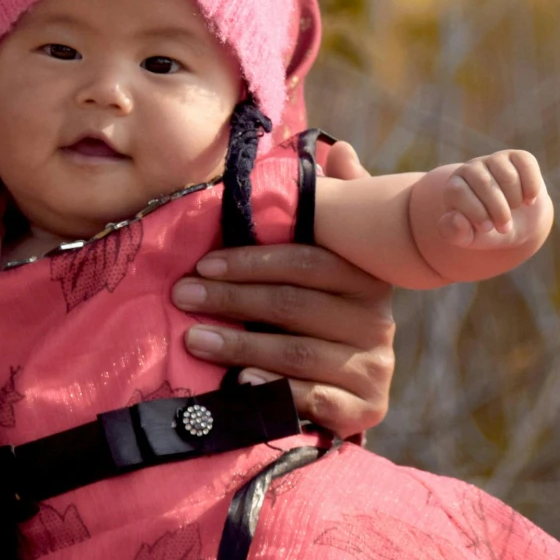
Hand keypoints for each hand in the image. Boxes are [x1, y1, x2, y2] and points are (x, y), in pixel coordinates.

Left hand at [172, 138, 395, 438]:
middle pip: (293, 307)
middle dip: (231, 300)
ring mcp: (373, 367)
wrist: (358, 389)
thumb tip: (341, 150)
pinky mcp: (364, 409)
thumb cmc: (329, 313)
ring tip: (192, 339)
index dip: (252, 262)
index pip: (307, 262)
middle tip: (182, 295)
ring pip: (295, 354)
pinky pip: (311, 400)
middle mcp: (377, 321)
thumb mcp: (337, 259)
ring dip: (238, 346)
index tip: (202, 262)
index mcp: (367, 277)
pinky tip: (239, 385)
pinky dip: (273, 393)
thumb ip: (337, 207)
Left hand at [429, 150, 544, 249]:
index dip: (475, 213)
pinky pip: (526, 165)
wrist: (517, 223)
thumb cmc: (488, 230)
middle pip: (484, 182)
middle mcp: (472, 168)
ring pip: (507, 176)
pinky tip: (529, 200)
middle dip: (498, 210)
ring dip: (515, 200)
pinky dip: (531, 187)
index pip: (459, 192)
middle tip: (505, 228)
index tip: (488, 228)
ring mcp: (494, 160)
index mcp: (455, 186)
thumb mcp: (469, 238)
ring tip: (514, 210)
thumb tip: (457, 218)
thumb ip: (456, 232)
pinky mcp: (518, 157)